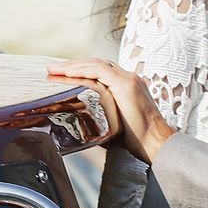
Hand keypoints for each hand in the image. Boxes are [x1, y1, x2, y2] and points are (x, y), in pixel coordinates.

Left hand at [47, 58, 174, 163]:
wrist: (155, 143)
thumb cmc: (135, 141)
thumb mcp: (112, 126)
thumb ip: (98, 121)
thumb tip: (77, 128)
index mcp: (127, 86)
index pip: (101, 71)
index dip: (81, 70)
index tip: (62, 75)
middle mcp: (129, 79)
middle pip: (97, 64)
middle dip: (73, 65)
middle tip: (52, 69)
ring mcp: (129, 80)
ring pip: (97, 64)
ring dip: (73, 66)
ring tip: (53, 70)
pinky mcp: (126, 85)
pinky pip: (100, 71)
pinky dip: (82, 70)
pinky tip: (67, 73)